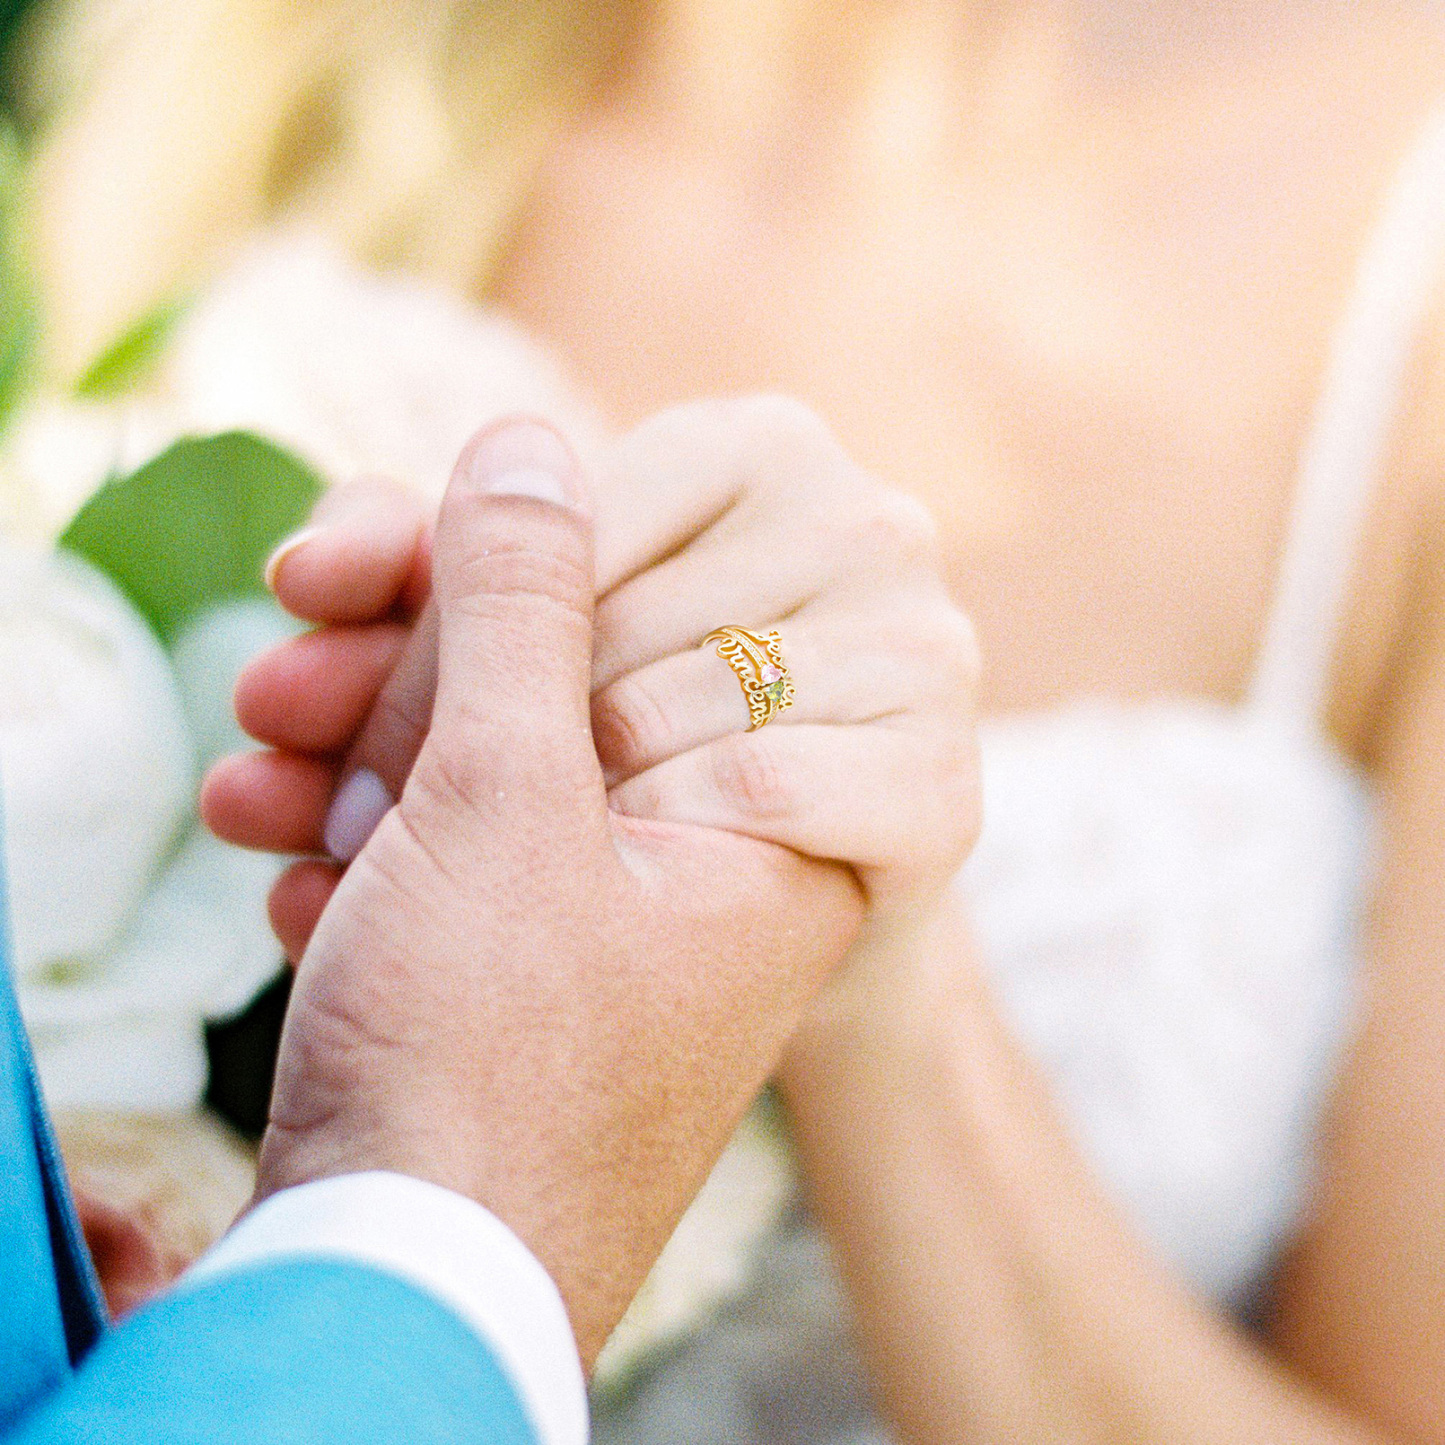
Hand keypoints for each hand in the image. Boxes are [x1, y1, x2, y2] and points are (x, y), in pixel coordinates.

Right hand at [252, 423, 861, 1364]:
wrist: (398, 1291)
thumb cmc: (483, 1062)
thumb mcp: (502, 803)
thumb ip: (522, 607)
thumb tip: (533, 445)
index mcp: (772, 810)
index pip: (684, 602)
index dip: (539, 559)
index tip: (422, 565)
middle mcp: (711, 848)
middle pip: (575, 667)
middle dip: (408, 652)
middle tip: (297, 640)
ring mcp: (619, 895)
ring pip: (499, 743)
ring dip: (356, 735)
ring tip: (258, 763)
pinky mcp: (532, 939)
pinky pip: (462, 829)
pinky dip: (366, 823)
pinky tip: (278, 849)